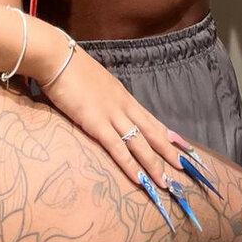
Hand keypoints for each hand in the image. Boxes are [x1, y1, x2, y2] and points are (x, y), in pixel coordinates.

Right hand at [41, 44, 183, 189]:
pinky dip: (130, 165)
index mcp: (122, 95)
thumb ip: (102, 94)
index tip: (181, 146)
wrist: (57, 58)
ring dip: (154, 164)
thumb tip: (101, 102)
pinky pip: (117, 148)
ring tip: (166, 183)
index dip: (166, 133)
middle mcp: (122, 105)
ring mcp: (111, 114)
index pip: (150, 118)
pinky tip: (139, 179)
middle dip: (169, 151)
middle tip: (185, 168)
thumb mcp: (94, 80)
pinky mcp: (96, 122)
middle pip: (151, 132)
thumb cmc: (70, 67)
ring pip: (139, 143)